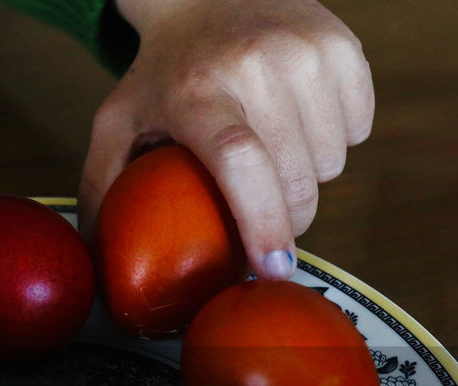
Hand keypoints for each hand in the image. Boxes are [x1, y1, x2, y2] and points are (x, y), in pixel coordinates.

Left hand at [78, 0, 373, 278]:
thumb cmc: (162, 72)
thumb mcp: (117, 122)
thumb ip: (103, 188)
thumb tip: (98, 260)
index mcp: (197, 91)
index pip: (240, 161)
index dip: (262, 220)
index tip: (273, 267)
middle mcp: (256, 64)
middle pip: (296, 178)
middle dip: (287, 218)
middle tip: (263, 216)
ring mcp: (306, 52)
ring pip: (333, 161)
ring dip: (308, 174)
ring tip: (272, 149)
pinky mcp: (343, 46)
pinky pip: (359, 129)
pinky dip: (336, 139)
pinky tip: (298, 118)